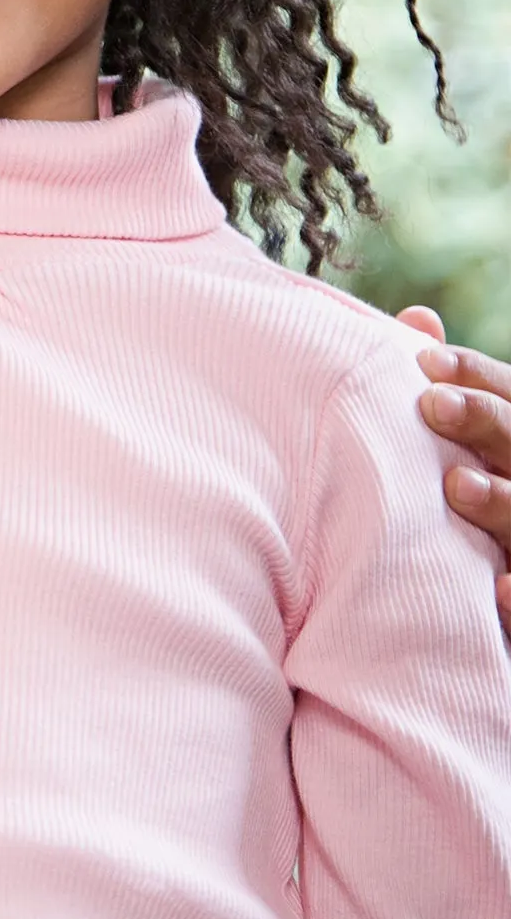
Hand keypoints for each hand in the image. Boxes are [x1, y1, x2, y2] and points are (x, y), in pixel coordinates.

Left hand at [397, 307, 510, 628]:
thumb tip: (416, 321)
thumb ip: (448, 391)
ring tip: (458, 485)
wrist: (484, 597)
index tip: (426, 360)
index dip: (480, 377)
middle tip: (432, 405)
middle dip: (489, 425)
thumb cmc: (467, 507)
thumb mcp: (465, 447)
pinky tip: (499, 588)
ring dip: (504, 504)